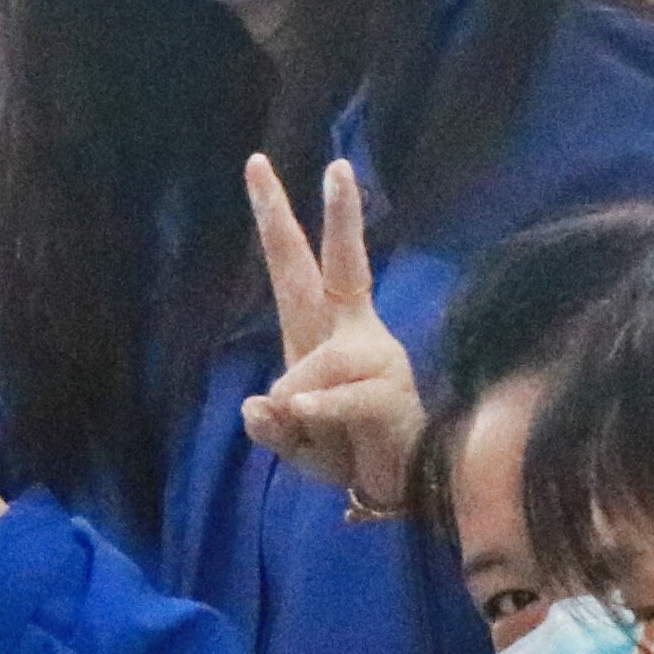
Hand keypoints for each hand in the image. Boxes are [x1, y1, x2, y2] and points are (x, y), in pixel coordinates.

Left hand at [239, 155, 423, 514]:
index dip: (277, 219)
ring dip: (303, 398)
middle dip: (340, 217)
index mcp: (319, 332)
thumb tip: (261, 405)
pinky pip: (342, 398)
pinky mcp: (392, 394)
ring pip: (326, 359)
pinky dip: (319, 412)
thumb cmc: (344, 449)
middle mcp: (353, 334)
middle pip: (345, 266)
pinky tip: (306, 417)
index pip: (296, 267)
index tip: (257, 165)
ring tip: (301, 423)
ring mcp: (378, 359)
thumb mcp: (293, 441)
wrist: (396, 489)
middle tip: (338, 165)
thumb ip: (272, 425)